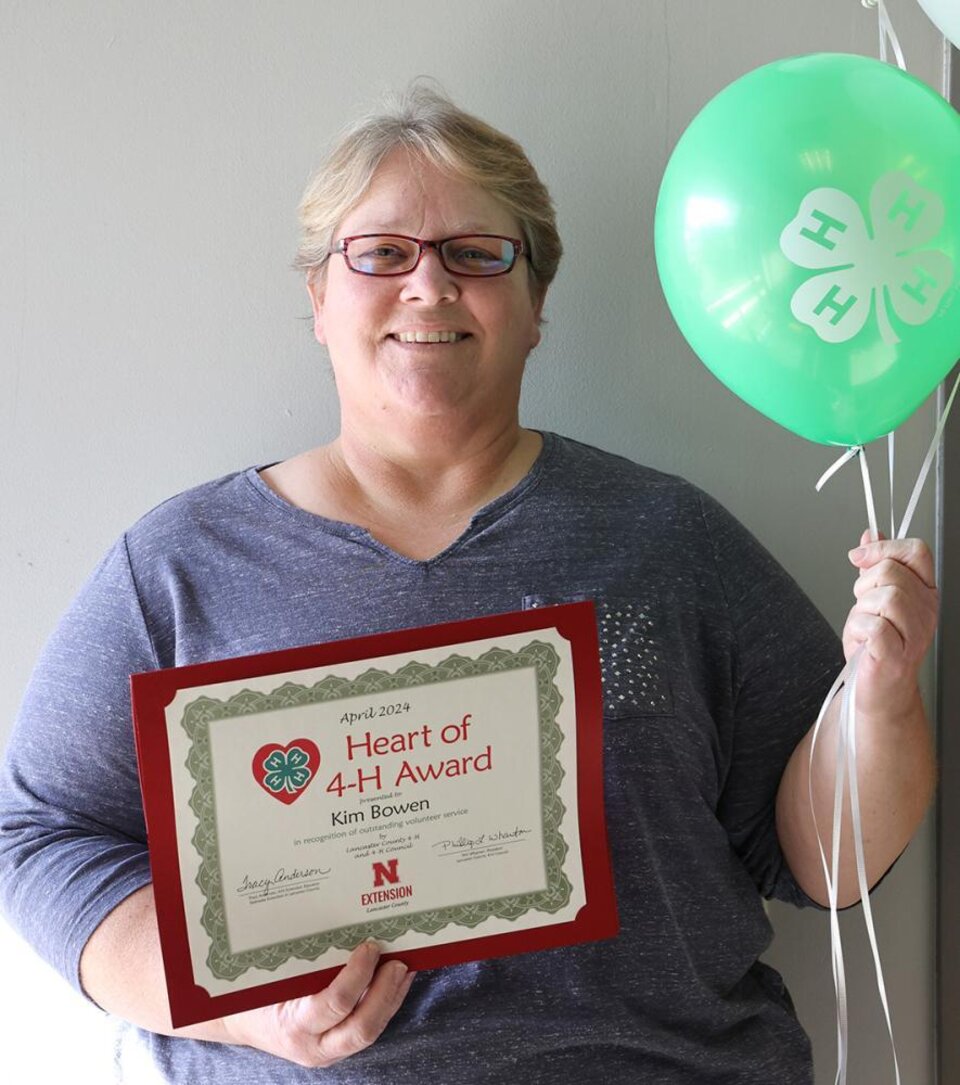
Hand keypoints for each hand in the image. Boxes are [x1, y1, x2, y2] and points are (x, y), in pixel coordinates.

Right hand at [221, 941, 414, 1067]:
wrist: (242, 1021)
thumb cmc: (255, 992)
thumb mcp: (273, 976)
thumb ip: (303, 961)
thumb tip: (343, 923)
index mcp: (293, 1024)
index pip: (334, 1004)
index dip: (357, 975)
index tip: (369, 947)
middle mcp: (312, 1046)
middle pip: (361, 1029)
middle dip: (385, 993)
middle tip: (397, 961)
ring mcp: (327, 1051)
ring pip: (370, 1031)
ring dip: (392, 997)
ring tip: (405, 966)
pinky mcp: (338, 1047)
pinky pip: (368, 1027)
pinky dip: (387, 1002)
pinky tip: (397, 980)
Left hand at [844, 530, 938, 720]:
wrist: (878, 689)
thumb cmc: (876, 646)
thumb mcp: (872, 598)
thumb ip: (874, 566)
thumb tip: (870, 534)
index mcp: (924, 592)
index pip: (916, 552)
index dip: (884, 547)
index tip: (860, 557)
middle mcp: (926, 611)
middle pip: (891, 572)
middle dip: (864, 585)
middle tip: (863, 606)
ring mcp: (915, 634)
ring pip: (883, 597)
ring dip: (860, 609)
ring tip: (863, 626)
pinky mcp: (897, 655)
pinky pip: (873, 626)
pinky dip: (857, 630)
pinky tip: (861, 642)